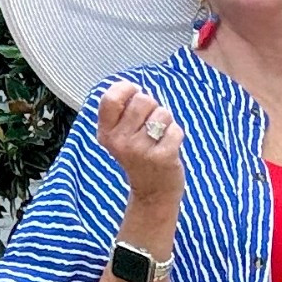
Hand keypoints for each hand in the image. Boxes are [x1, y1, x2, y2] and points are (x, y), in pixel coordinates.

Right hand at [96, 81, 185, 211]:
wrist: (153, 193)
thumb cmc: (140, 157)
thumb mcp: (121, 136)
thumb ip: (123, 112)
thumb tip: (134, 88)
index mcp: (106, 134)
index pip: (110, 98)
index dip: (126, 89)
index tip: (134, 94)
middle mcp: (119, 142)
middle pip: (142, 100)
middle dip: (152, 107)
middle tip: (150, 125)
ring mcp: (140, 151)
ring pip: (162, 113)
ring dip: (166, 122)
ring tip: (159, 138)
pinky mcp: (162, 157)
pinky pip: (175, 129)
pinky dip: (176, 135)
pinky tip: (168, 148)